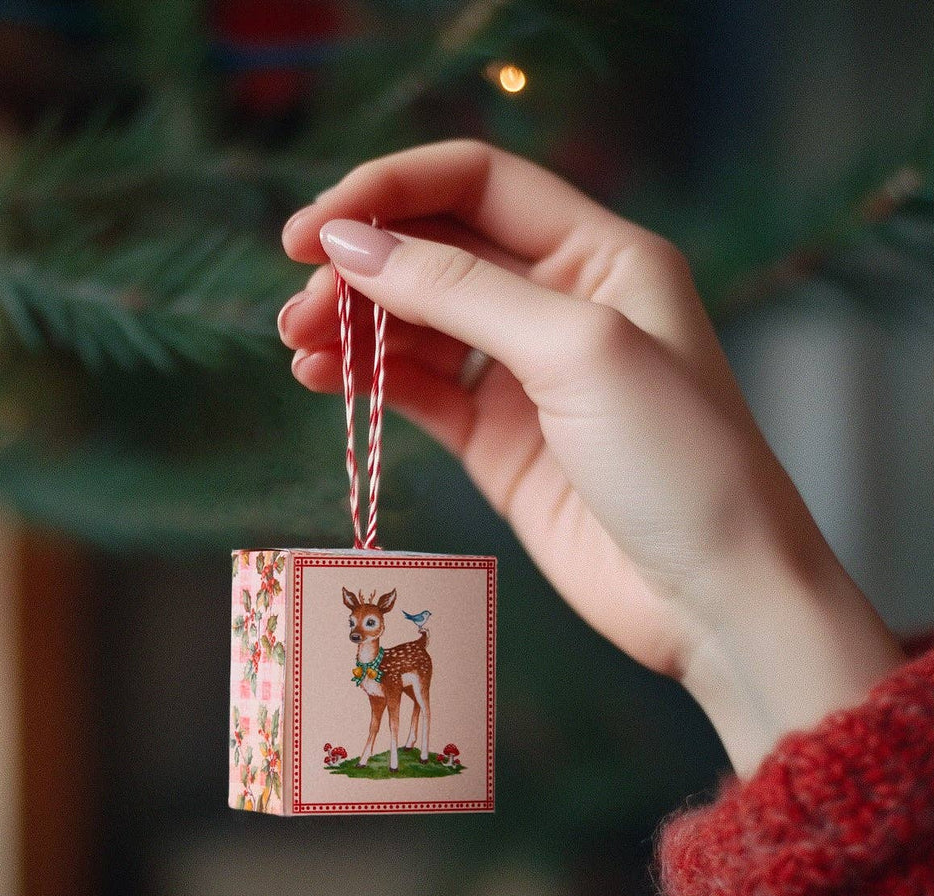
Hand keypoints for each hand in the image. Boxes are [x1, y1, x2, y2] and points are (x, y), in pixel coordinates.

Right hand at [279, 140, 902, 775]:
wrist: (711, 597)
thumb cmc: (678, 463)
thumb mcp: (576, 349)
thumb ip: (461, 291)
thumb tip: (353, 246)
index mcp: (600, 254)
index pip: (476, 184)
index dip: (388, 192)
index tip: (311, 232)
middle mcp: (560, 303)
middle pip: (437, 252)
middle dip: (361, 266)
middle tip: (298, 304)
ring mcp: (525, 377)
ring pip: (419, 323)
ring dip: (355, 325)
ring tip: (299, 344)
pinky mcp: (498, 442)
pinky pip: (419, 391)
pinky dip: (369, 378)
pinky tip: (323, 378)